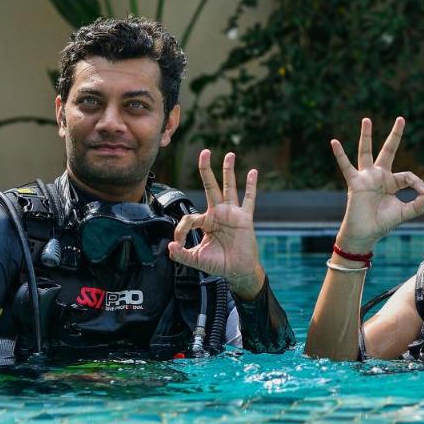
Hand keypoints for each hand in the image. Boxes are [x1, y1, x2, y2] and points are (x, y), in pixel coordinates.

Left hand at [168, 149, 264, 299]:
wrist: (238, 271)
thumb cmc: (219, 264)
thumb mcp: (196, 260)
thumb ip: (181, 254)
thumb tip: (170, 247)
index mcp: (205, 222)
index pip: (189, 216)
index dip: (180, 229)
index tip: (179, 243)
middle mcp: (218, 213)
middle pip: (210, 186)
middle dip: (206, 169)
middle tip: (204, 152)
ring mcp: (232, 214)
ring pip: (229, 188)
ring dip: (228, 171)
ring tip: (229, 155)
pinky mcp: (244, 218)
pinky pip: (249, 199)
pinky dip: (251, 186)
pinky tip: (253, 172)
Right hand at [331, 117, 423, 251]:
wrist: (366, 234)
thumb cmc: (383, 223)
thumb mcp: (405, 213)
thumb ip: (418, 204)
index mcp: (391, 182)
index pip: (407, 176)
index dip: (418, 183)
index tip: (423, 193)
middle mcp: (378, 176)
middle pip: (388, 151)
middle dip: (395, 135)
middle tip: (401, 118)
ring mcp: (366, 177)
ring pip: (366, 152)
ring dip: (366, 136)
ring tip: (367, 120)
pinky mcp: (355, 183)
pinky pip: (346, 166)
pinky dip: (340, 155)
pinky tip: (334, 142)